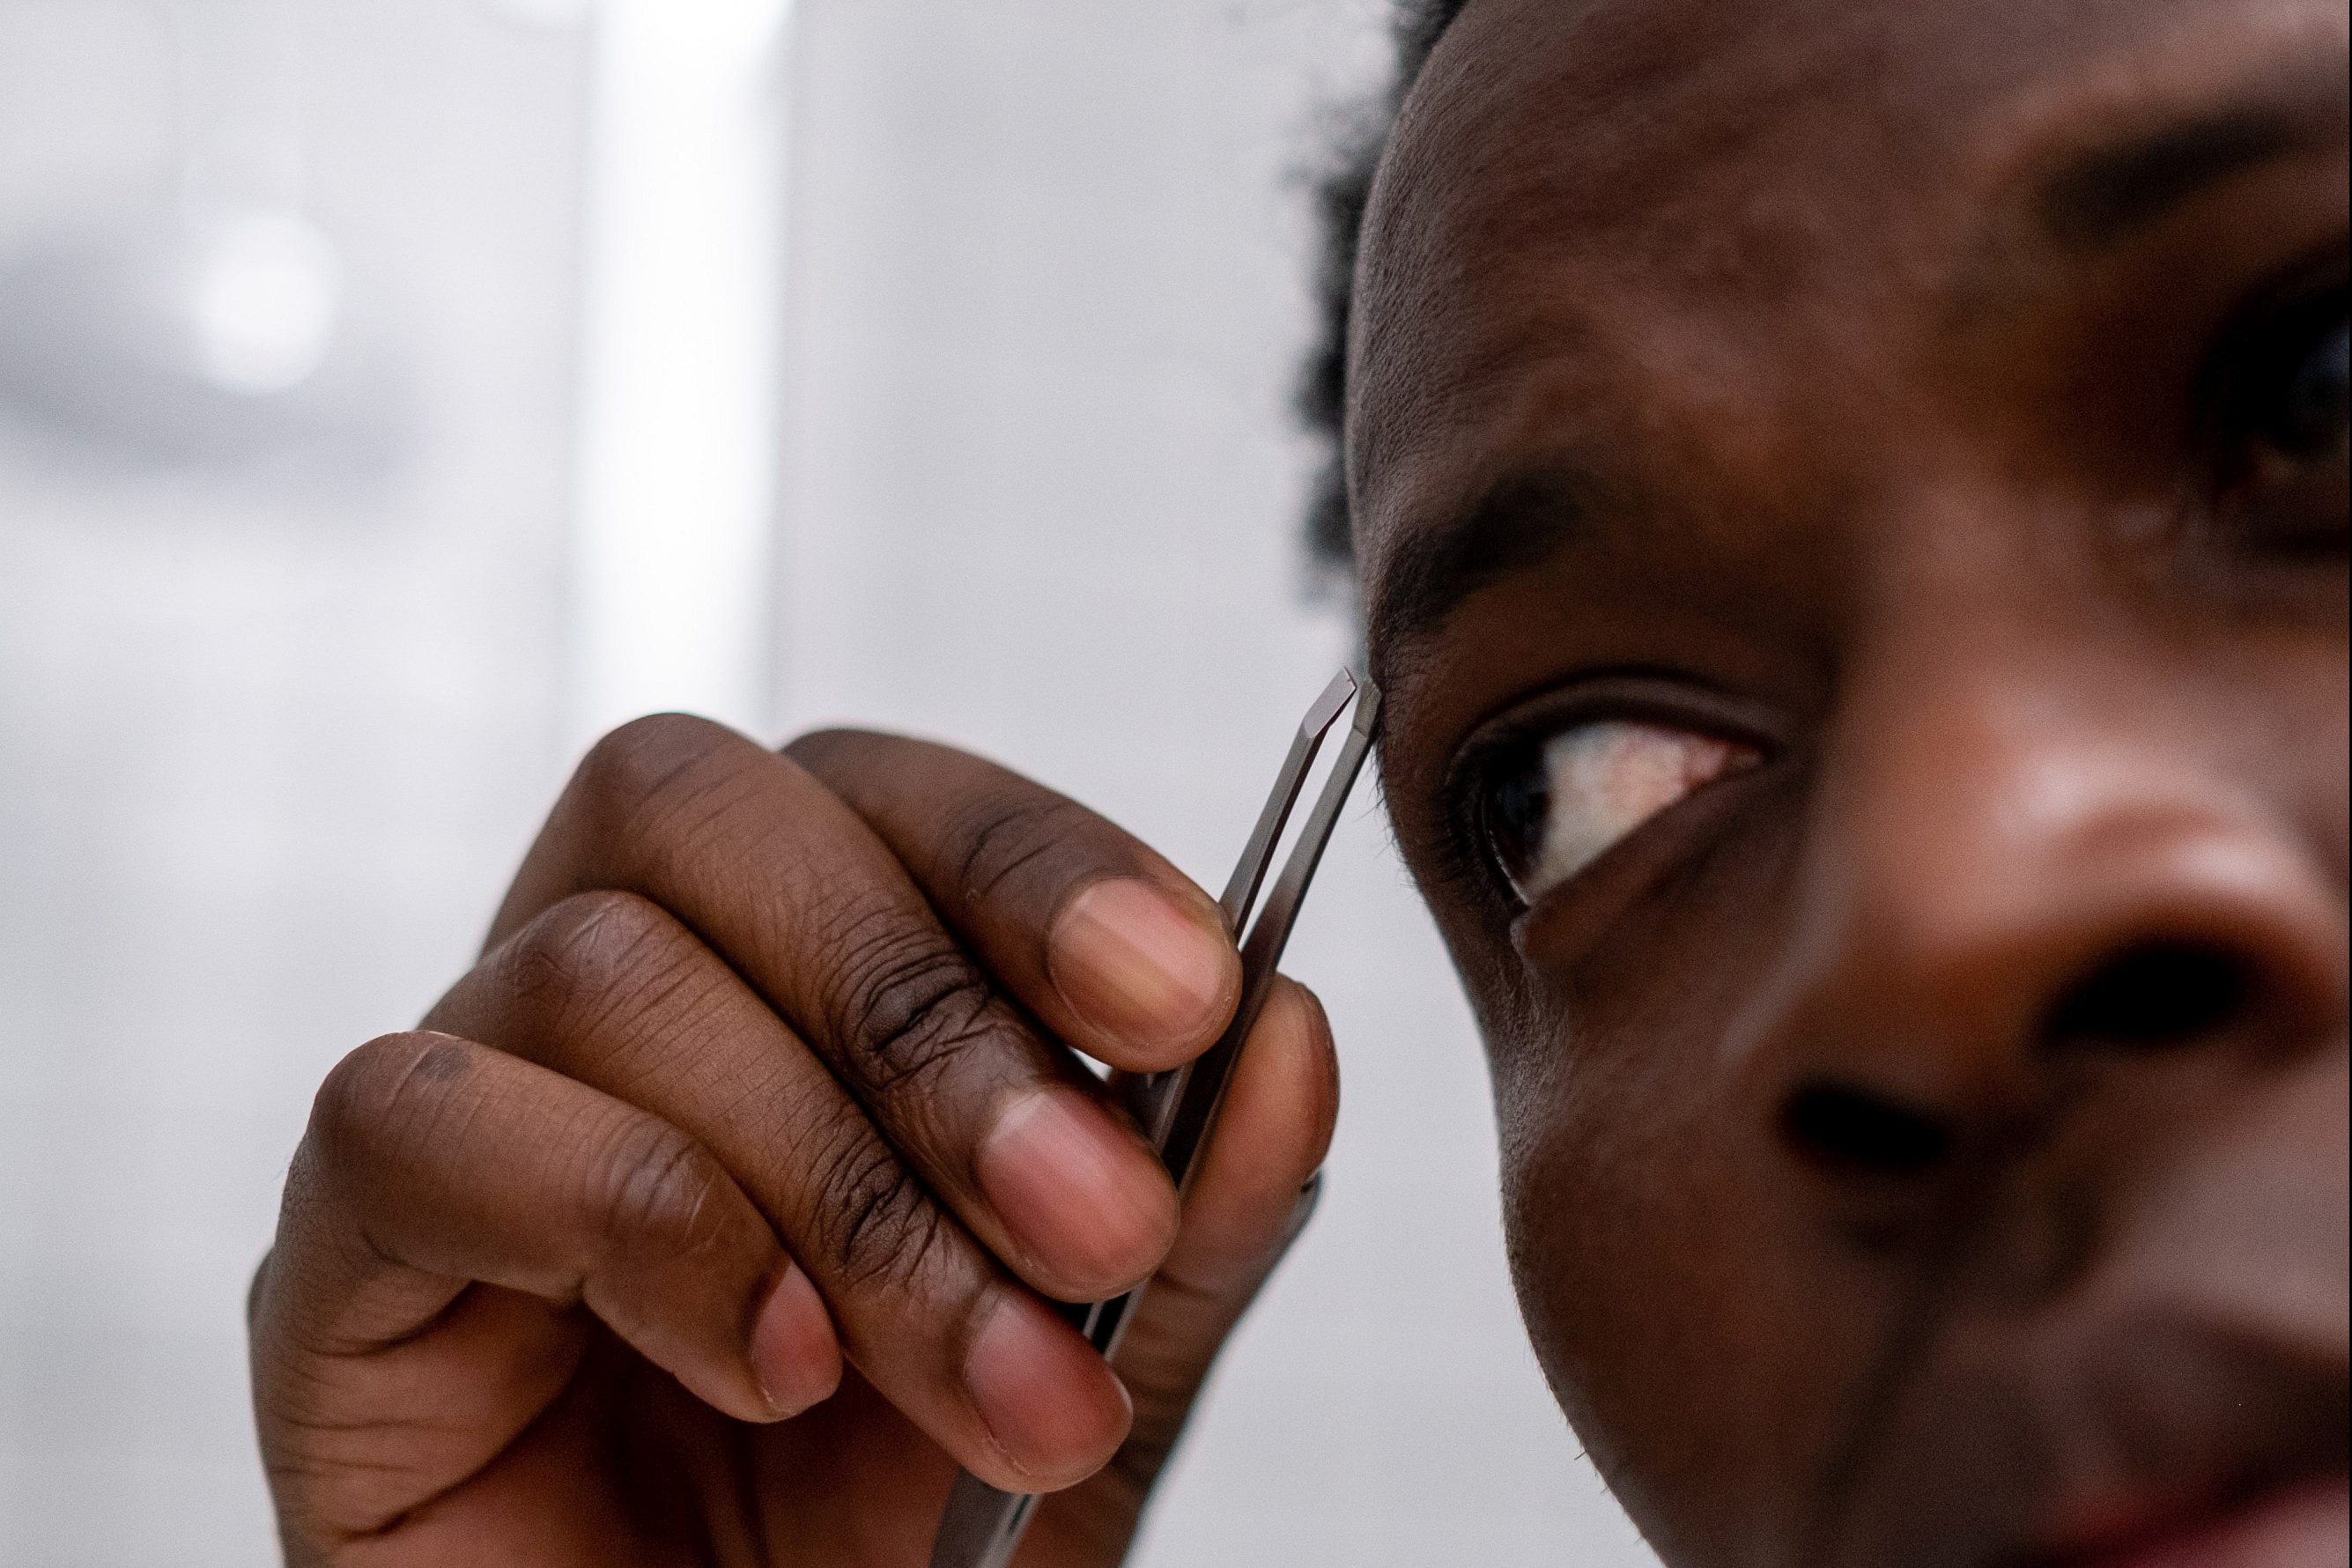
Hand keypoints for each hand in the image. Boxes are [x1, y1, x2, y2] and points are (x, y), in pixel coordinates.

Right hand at [249, 715, 1338, 1566]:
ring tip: (989, 1381)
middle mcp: (611, 996)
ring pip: (606, 969)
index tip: (1190, 991)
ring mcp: (466, 1109)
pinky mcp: (340, 1257)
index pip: (880, 793)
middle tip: (1097, 1220)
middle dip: (937, 1015)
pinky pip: (422, 1120)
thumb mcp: (1100, 1365)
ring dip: (837, 1177)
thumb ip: (1194, 1203)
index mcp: (782, 974)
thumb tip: (1284, 1024)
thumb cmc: (894, 1547)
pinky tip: (773, 1370)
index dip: (1031, 858)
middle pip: (713, 810)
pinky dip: (641, 1222)